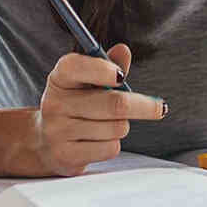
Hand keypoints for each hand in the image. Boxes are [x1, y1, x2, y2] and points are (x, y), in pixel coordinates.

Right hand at [32, 45, 165, 175]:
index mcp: (59, 78)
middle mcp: (54, 103)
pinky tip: (98, 140)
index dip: (102, 69)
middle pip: (114, 103)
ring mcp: (57, 131)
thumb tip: (123, 50)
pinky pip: (110, 148)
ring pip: (116, 127)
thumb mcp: (87, 82)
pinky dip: (113, 144)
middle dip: (143, 106)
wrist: (46, 142)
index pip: (77, 67)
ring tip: (108, 124)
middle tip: (160, 108)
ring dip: (122, 126)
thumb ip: (108, 66)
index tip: (122, 76)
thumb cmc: (76, 105)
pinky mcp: (66, 155)